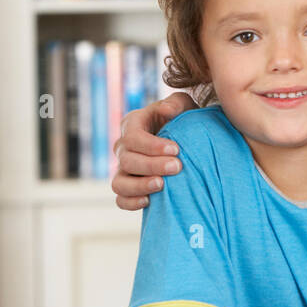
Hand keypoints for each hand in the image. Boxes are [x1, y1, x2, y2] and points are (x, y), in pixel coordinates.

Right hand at [111, 93, 196, 208]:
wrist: (187, 142)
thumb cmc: (184, 120)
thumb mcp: (183, 106)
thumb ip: (176, 103)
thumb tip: (166, 110)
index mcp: (133, 124)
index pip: (133, 136)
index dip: (152, 145)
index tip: (176, 149)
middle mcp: (124, 147)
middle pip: (127, 160)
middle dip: (152, 165)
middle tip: (177, 167)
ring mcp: (123, 169)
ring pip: (119, 183)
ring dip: (139, 185)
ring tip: (162, 185)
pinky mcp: (128, 188)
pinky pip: (121, 200)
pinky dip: (131, 202)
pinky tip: (150, 201)